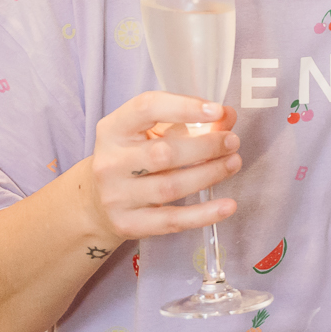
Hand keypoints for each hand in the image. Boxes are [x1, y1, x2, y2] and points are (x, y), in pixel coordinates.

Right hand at [84, 92, 240, 241]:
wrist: (96, 202)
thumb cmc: (133, 157)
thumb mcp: (151, 132)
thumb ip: (189, 120)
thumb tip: (228, 116)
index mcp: (114, 129)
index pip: (146, 108)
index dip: (184, 107)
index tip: (216, 110)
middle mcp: (111, 162)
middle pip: (163, 153)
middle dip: (205, 146)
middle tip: (232, 141)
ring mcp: (117, 196)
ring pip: (170, 186)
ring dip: (209, 174)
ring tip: (233, 163)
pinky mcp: (128, 224)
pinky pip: (171, 220)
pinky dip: (203, 214)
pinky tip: (227, 206)